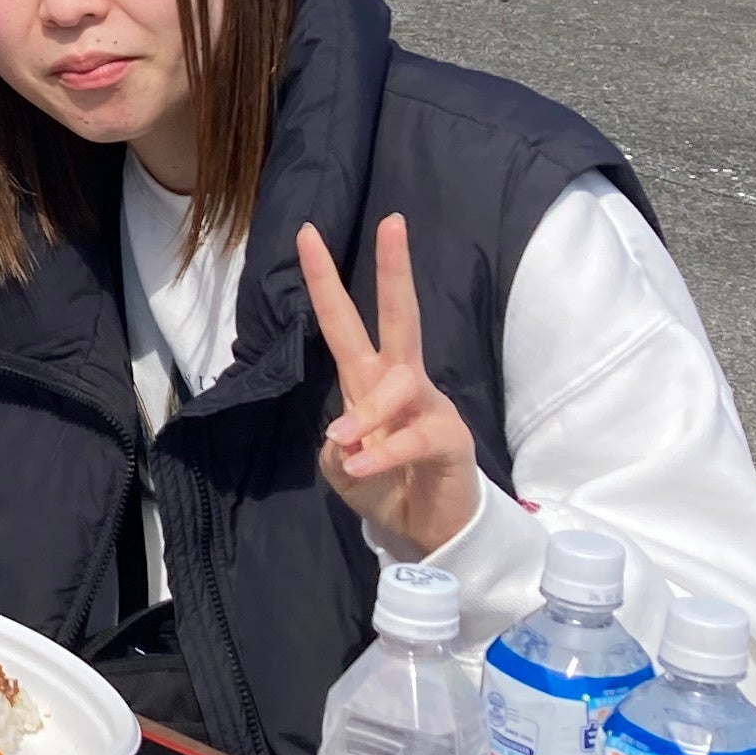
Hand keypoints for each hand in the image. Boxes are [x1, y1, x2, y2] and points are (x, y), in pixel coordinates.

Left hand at [297, 216, 480, 556]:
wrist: (426, 531)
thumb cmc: (383, 486)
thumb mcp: (342, 467)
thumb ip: (337, 447)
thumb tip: (347, 435)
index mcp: (367, 378)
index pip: (342, 321)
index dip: (324, 280)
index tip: (305, 233)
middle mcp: (402, 381)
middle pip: (399, 316)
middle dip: (394, 270)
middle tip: (393, 223)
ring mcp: (430, 405)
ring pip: (400, 383)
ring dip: (368, 412)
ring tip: (345, 441)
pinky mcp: (450, 438)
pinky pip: (415, 437)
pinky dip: (383, 453)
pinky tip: (361, 465)